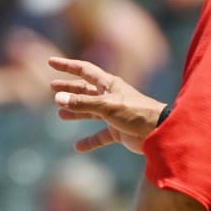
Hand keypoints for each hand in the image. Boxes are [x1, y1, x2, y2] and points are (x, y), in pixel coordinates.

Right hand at [48, 57, 165, 153]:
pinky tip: (78, 147)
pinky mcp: (118, 131)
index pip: (84, 70)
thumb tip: (58, 98)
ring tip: (60, 114)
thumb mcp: (106, 105)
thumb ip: (82, 103)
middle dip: (69, 88)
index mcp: (108, 84)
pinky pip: (100, 135)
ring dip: (75, 111)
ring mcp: (114, 114)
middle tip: (52, 87)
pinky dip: (89, 141)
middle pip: (85, 89)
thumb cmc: (136, 112)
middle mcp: (110, 96)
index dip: (67, 65)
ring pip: (90, 111)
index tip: (50, 62)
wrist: (160, 132)